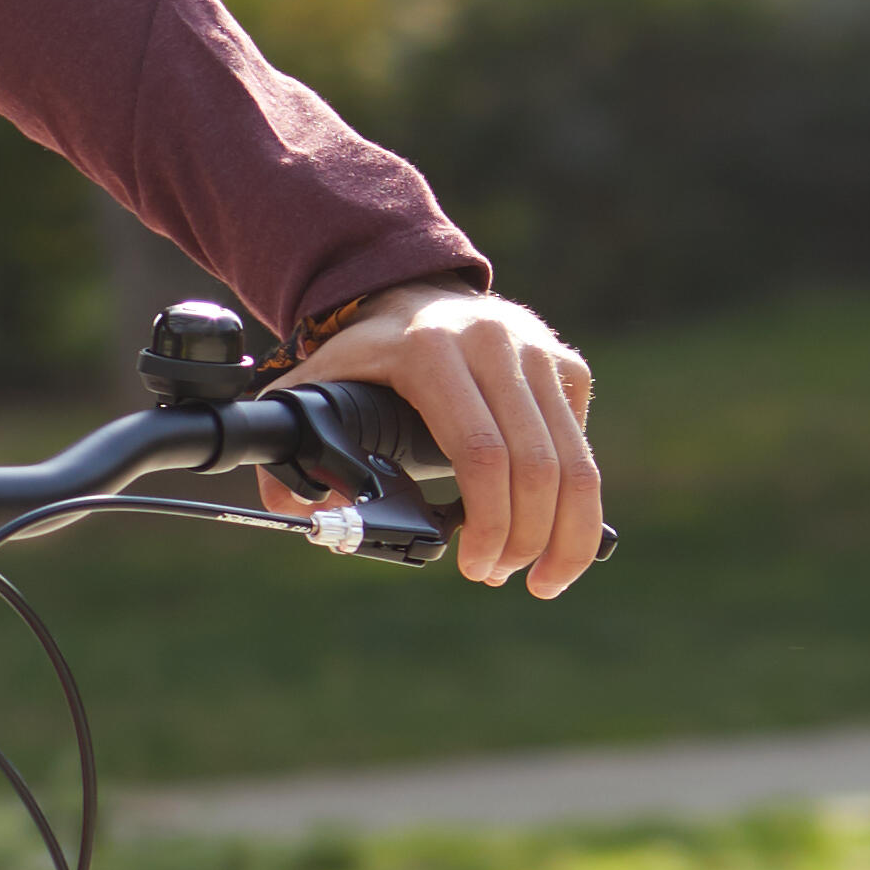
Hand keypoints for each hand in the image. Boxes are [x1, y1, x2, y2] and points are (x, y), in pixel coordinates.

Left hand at [278, 282, 603, 595]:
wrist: (412, 292)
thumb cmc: (362, 355)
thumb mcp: (313, 388)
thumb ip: (290, 450)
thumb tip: (297, 514)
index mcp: (430, 351)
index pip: (479, 451)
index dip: (487, 520)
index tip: (475, 565)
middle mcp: (494, 344)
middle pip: (536, 465)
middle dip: (527, 538)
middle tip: (503, 576)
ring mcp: (538, 352)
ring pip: (574, 461)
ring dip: (567, 532)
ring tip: (542, 578)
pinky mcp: (566, 365)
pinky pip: (579, 446)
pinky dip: (574, 500)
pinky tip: (546, 530)